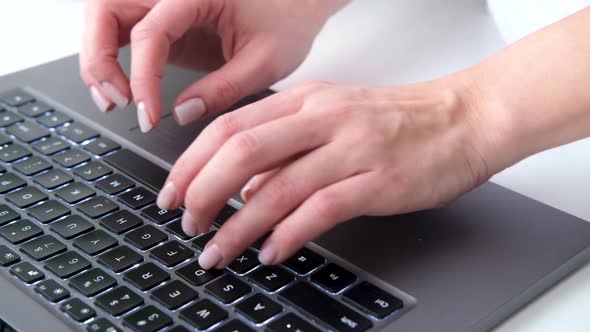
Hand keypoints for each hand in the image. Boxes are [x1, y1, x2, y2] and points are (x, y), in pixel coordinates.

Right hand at [80, 0, 346, 131]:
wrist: (297, 5)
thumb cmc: (287, 21)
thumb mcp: (264, 62)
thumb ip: (223, 89)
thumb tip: (182, 113)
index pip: (151, 31)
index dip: (142, 77)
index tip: (147, 114)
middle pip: (104, 10)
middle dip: (99, 59)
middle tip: (118, 102)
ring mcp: (163, 2)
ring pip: (103, 18)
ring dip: (98, 58)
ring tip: (115, 101)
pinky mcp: (163, 18)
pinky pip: (121, 32)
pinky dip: (110, 59)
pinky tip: (123, 90)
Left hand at [158, 76, 499, 268]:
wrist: (462, 118)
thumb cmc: (398, 120)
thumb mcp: (332, 117)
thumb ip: (286, 147)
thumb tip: (242, 186)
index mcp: (305, 101)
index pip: (229, 126)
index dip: (191, 162)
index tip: (172, 192)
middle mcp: (322, 119)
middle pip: (241, 151)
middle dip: (201, 191)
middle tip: (186, 223)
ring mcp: (350, 148)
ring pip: (275, 187)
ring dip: (237, 225)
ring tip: (217, 251)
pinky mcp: (377, 180)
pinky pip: (319, 210)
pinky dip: (287, 234)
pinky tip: (271, 252)